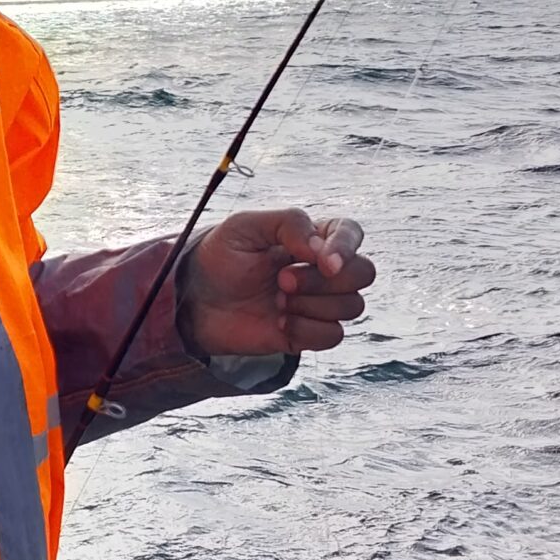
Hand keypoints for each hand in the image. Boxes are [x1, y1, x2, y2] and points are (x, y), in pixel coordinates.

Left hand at [179, 209, 373, 360]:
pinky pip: (333, 335)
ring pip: (352, 306)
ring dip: (312, 305)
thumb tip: (322, 249)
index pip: (352, 234)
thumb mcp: (244, 226)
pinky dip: (306, 330)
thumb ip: (287, 224)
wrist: (196, 301)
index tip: (325, 264)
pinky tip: (278, 323)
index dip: (346, 248)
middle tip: (281, 281)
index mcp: (313, 236)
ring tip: (276, 301)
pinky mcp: (310, 332)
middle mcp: (323, 269)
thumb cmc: (221, 258)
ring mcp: (320, 302)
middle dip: (323, 281)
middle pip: (363, 273)